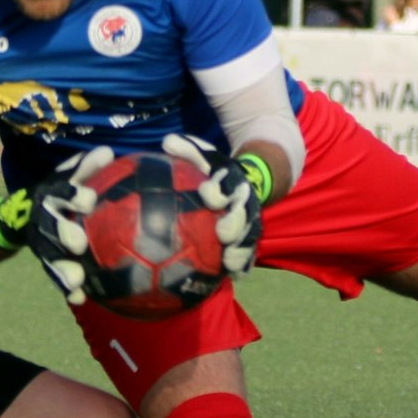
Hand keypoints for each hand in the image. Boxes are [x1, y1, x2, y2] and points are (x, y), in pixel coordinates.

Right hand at [27, 146, 115, 304]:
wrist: (19, 215)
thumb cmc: (59, 193)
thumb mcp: (67, 177)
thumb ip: (86, 167)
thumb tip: (108, 152)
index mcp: (50, 194)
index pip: (61, 192)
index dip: (73, 195)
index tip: (90, 199)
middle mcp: (42, 218)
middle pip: (50, 226)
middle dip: (63, 232)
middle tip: (79, 243)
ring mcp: (40, 242)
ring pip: (49, 256)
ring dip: (62, 268)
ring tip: (77, 280)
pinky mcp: (44, 260)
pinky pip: (54, 275)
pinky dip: (65, 287)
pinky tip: (79, 298)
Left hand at [161, 134, 263, 275]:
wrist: (249, 180)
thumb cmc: (214, 170)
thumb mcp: (203, 155)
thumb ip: (188, 149)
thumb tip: (168, 142)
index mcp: (233, 182)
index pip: (228, 184)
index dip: (219, 189)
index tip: (208, 194)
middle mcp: (245, 203)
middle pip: (244, 215)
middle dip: (236, 224)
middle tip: (223, 233)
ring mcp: (249, 222)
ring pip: (249, 237)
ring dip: (241, 251)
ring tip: (230, 263)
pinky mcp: (248, 239)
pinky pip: (247, 253)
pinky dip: (242, 264)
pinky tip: (233, 275)